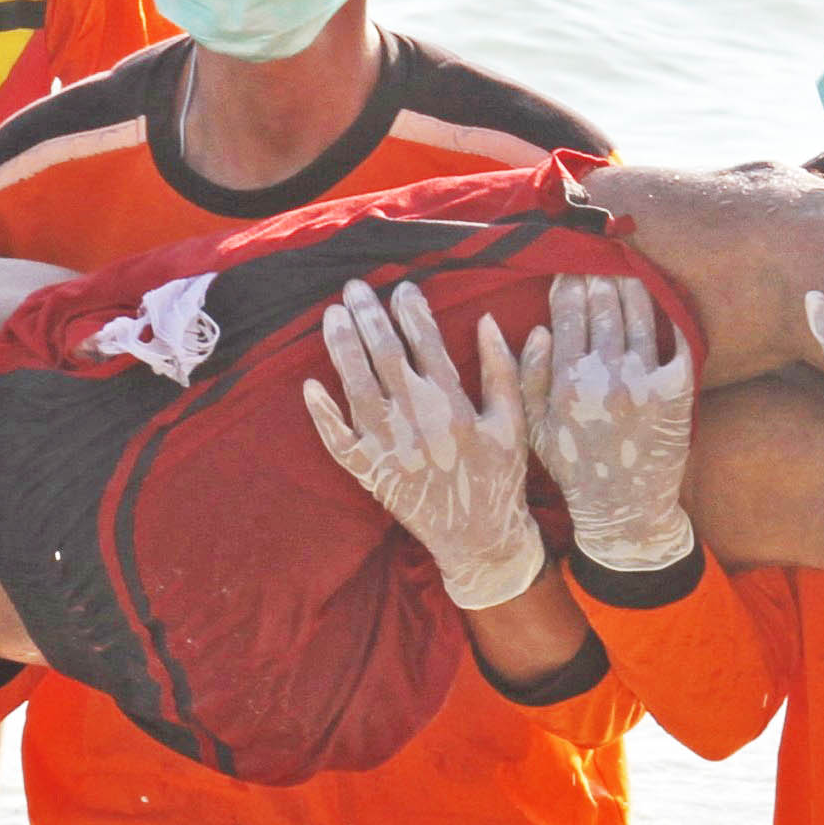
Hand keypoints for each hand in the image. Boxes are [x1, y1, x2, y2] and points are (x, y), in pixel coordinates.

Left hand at [302, 277, 547, 611]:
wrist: (478, 537)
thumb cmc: (500, 476)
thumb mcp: (514, 421)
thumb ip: (502, 369)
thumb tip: (486, 319)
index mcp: (452, 401)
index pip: (425, 340)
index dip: (410, 310)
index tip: (400, 287)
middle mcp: (415, 417)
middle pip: (384, 353)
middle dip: (368, 315)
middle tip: (354, 288)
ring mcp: (386, 443)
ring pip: (355, 384)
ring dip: (341, 347)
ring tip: (332, 315)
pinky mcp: (368, 469)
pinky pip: (337, 438)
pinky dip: (321, 413)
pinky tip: (309, 385)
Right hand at [515, 271, 697, 572]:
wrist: (624, 508)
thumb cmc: (572, 466)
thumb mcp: (532, 426)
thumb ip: (525, 375)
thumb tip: (535, 327)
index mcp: (564, 382)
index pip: (566, 314)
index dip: (569, 284)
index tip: (570, 268)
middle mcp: (603, 375)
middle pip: (603, 305)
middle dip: (599, 276)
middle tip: (600, 258)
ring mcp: (643, 380)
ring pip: (638, 312)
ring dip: (632, 284)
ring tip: (628, 269)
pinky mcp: (676, 389)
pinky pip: (675, 336)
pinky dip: (669, 311)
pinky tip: (663, 296)